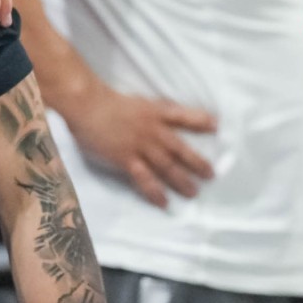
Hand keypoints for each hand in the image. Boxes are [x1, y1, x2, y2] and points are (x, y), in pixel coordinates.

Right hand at [65, 86, 216, 208]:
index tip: (216, 125)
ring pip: (167, 166)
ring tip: (193, 192)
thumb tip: (162, 119)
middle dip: (197, 162)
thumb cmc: (105, 101)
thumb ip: (152, 111)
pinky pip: (144, 178)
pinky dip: (155, 190)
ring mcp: (140, 145)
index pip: (182, 116)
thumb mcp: (136, 101)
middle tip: (210, 174)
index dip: (200, 120)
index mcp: (155, 112)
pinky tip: (164, 201)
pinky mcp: (126, 158)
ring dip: (181, 180)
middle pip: (180, 149)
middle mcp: (153, 130)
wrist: (86, 105)